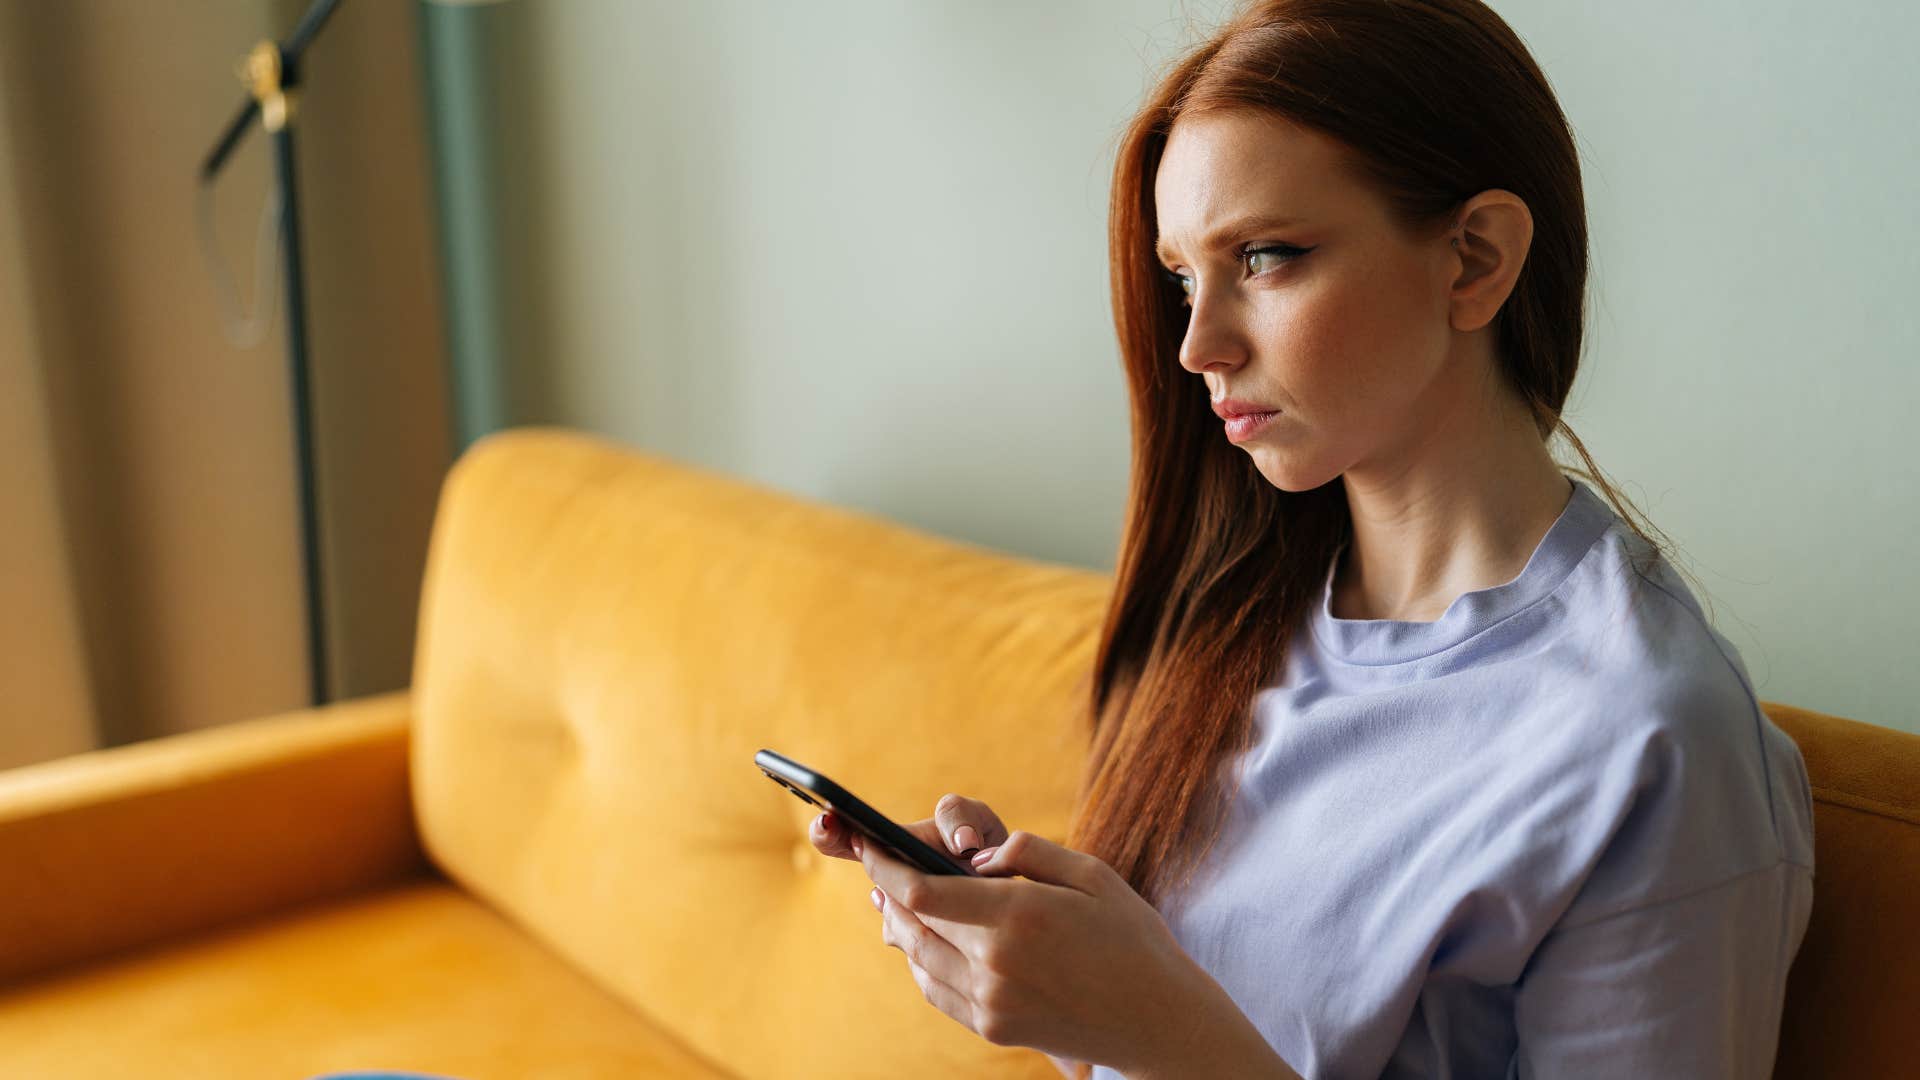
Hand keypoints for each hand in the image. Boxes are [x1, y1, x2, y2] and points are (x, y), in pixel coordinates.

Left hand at [810, 794, 1209, 1072]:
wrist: (1158, 1020)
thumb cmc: (1131, 937)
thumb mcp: (1092, 874)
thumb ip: (1029, 853)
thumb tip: (976, 856)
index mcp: (1018, 915)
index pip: (921, 890)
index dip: (884, 865)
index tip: (869, 844)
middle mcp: (995, 963)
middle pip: (911, 922)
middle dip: (888, 890)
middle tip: (879, 865)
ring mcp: (991, 1002)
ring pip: (917, 958)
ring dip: (901, 925)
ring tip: (897, 899)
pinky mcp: (993, 1029)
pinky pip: (935, 990)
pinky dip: (920, 961)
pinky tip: (927, 942)